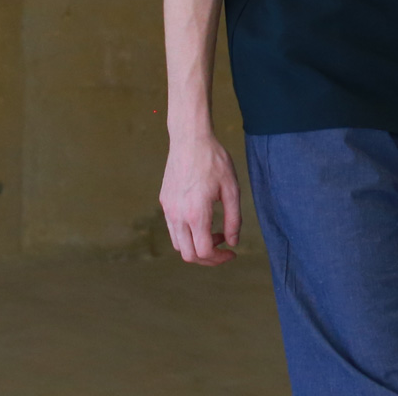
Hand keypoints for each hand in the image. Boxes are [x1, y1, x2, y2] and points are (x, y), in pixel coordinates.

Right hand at [160, 132, 241, 264]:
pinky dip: (186, 234)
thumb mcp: (231, 189)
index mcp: (196, 213)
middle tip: (223, 247)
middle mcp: (178, 215)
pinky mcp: (164, 201)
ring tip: (213, 232)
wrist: (190, 138)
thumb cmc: (214, 160)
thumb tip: (232, 242)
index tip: (232, 252)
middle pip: (188, 255)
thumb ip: (234, 219)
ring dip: (195, 246)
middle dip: (207, 258)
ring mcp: (168, 209)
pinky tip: (200, 219)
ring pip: (178, 244)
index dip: (219, 258)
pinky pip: (172, 228)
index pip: (204, 252)